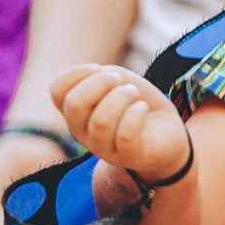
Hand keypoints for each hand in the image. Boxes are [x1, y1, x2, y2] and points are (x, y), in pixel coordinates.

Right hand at [52, 63, 192, 185]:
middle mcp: (83, 132)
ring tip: (134, 93)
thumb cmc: (138, 104)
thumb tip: (99, 77)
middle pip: (74, 105)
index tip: (99, 68)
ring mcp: (103, 148)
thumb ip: (105, 75)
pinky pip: (125, 134)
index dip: (75, 74)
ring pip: (101, 121)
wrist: (167, 134)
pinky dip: (136, 113)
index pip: (57, 92)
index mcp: (76, 113)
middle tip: (120, 80)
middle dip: (100, 83)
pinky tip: (142, 108)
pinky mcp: (128, 156)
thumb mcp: (122, 81)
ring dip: (122, 97)